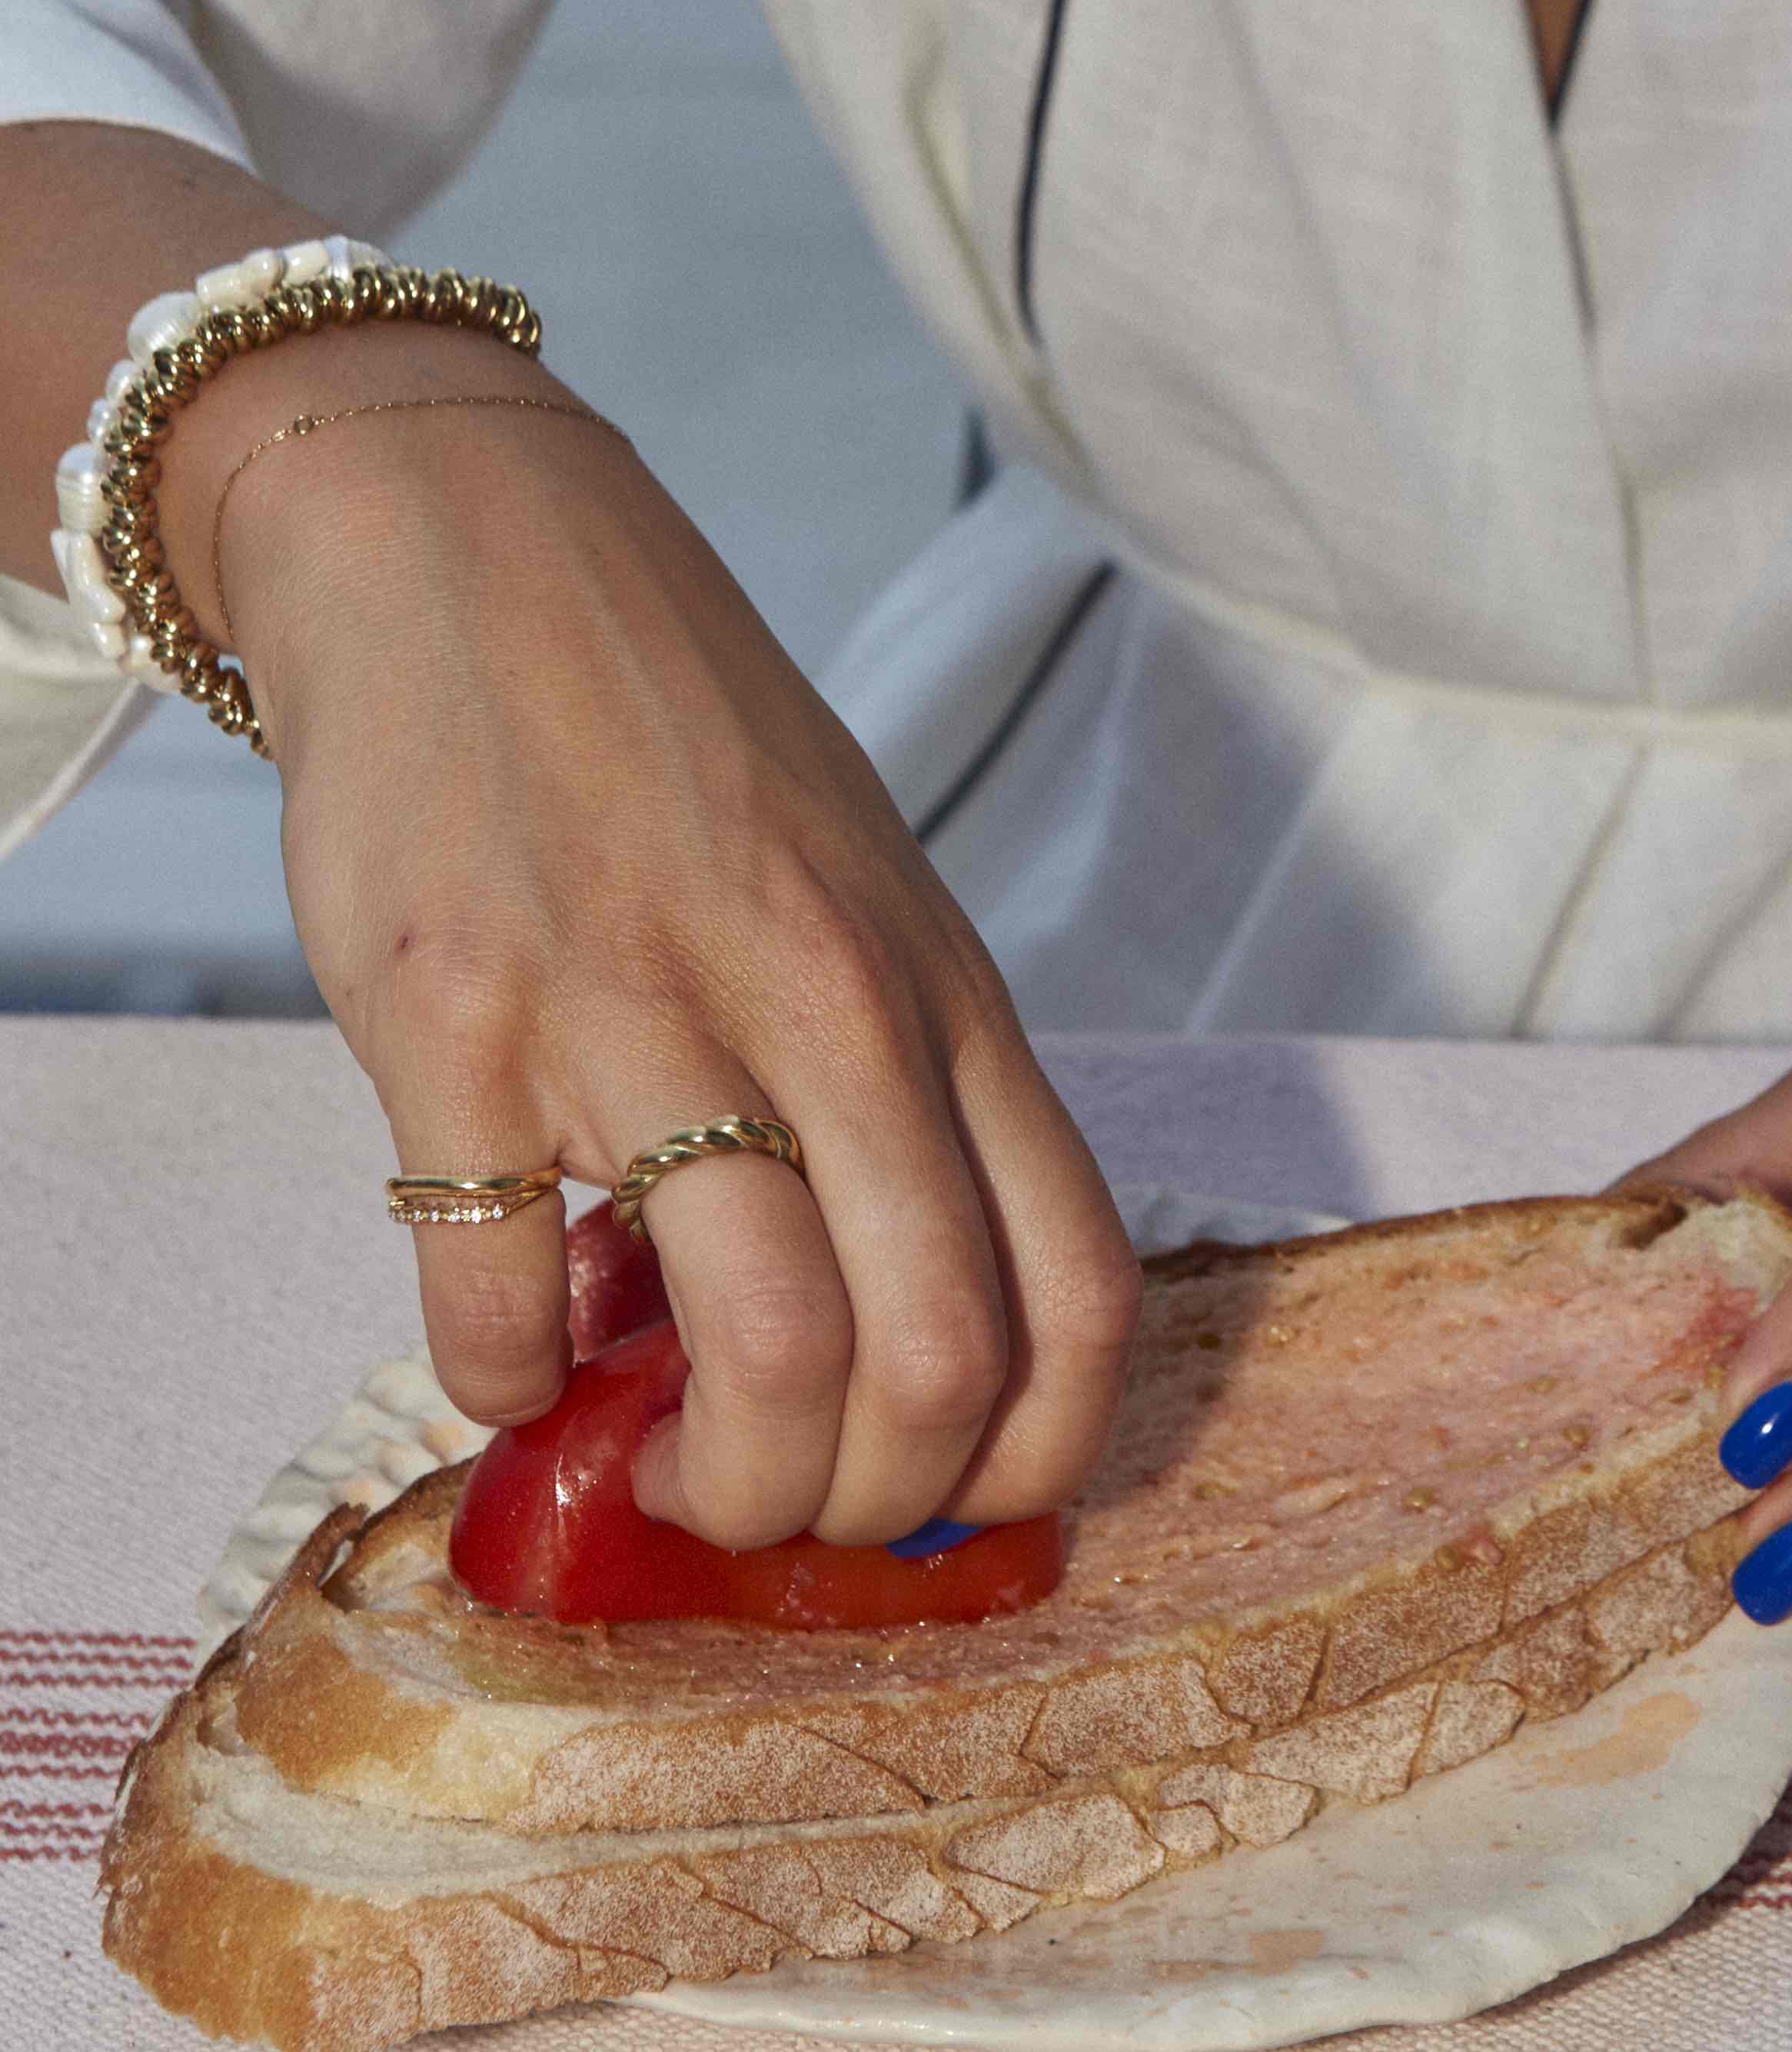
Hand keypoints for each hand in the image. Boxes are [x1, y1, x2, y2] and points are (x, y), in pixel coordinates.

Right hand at [203, 331, 1137, 1549]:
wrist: (467, 541)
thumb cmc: (681, 742)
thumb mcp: (855, 897)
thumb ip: (892, 1097)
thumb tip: (873, 1345)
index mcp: (942, 992)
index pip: (1075, 1293)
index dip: (1024, 1460)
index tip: (935, 1500)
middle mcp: (826, 1006)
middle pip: (931, 1364)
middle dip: (858, 1511)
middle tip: (769, 1504)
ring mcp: (640, 1012)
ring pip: (764, 1357)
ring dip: (706, 1487)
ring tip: (646, 1465)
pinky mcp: (457, 1022)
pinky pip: (498, 1297)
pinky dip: (500, 1388)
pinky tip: (502, 1359)